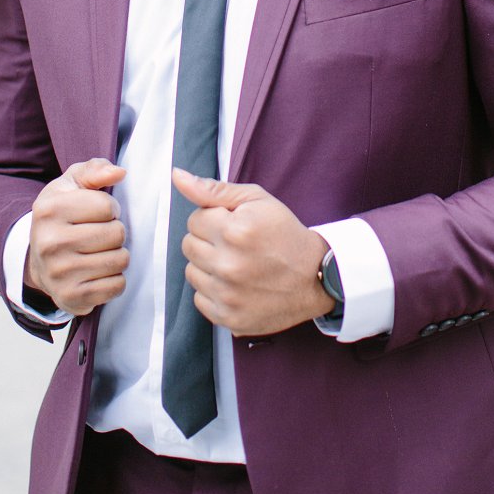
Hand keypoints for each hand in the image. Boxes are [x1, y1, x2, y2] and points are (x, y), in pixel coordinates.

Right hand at [26, 158, 128, 315]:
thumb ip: (95, 170)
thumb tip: (119, 173)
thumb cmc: (63, 215)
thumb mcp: (72, 184)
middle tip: (98, 235)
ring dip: (117, 255)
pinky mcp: (69, 297)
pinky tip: (97, 273)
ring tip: (98, 252)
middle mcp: (49, 243)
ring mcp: (58, 273)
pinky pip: (116, 286)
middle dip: (115, 232)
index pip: (108, 206)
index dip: (110, 208)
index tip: (97, 214)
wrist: (37, 258)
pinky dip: (114, 279)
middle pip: (117, 234)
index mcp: (48, 210)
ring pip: (120, 260)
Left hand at [173, 170, 331, 335]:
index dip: (214, 219)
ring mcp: (227, 294)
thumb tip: (177, 176)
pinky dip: (215, 291)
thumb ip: (214, 189)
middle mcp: (229, 264)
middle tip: (236, 245)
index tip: (235, 226)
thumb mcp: (258, 201)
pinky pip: (199, 298)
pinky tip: (237, 285)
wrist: (315, 277)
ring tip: (238, 264)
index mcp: (235, 231)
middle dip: (209, 241)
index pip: (194, 220)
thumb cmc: (285, 234)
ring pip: (191, 272)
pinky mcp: (227, 317)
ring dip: (209, 266)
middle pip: (189, 246)